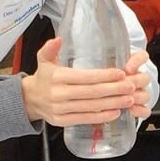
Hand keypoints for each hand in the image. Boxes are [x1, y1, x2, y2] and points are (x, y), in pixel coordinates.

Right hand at [21, 39, 148, 125]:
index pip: (85, 77)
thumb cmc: (43, 78)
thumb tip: (58, 39)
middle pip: (91, 93)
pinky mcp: (62, 121)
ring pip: (90, 107)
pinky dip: (101, 117)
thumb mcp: (43, 60)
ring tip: (129, 100)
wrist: (28, 99)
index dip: (104, 76)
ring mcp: (60, 109)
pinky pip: (84, 119)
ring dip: (112, 104)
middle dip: (114, 90)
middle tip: (131, 86)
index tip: (121, 73)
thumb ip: (50, 48)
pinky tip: (115, 112)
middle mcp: (58, 94)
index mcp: (57, 77)